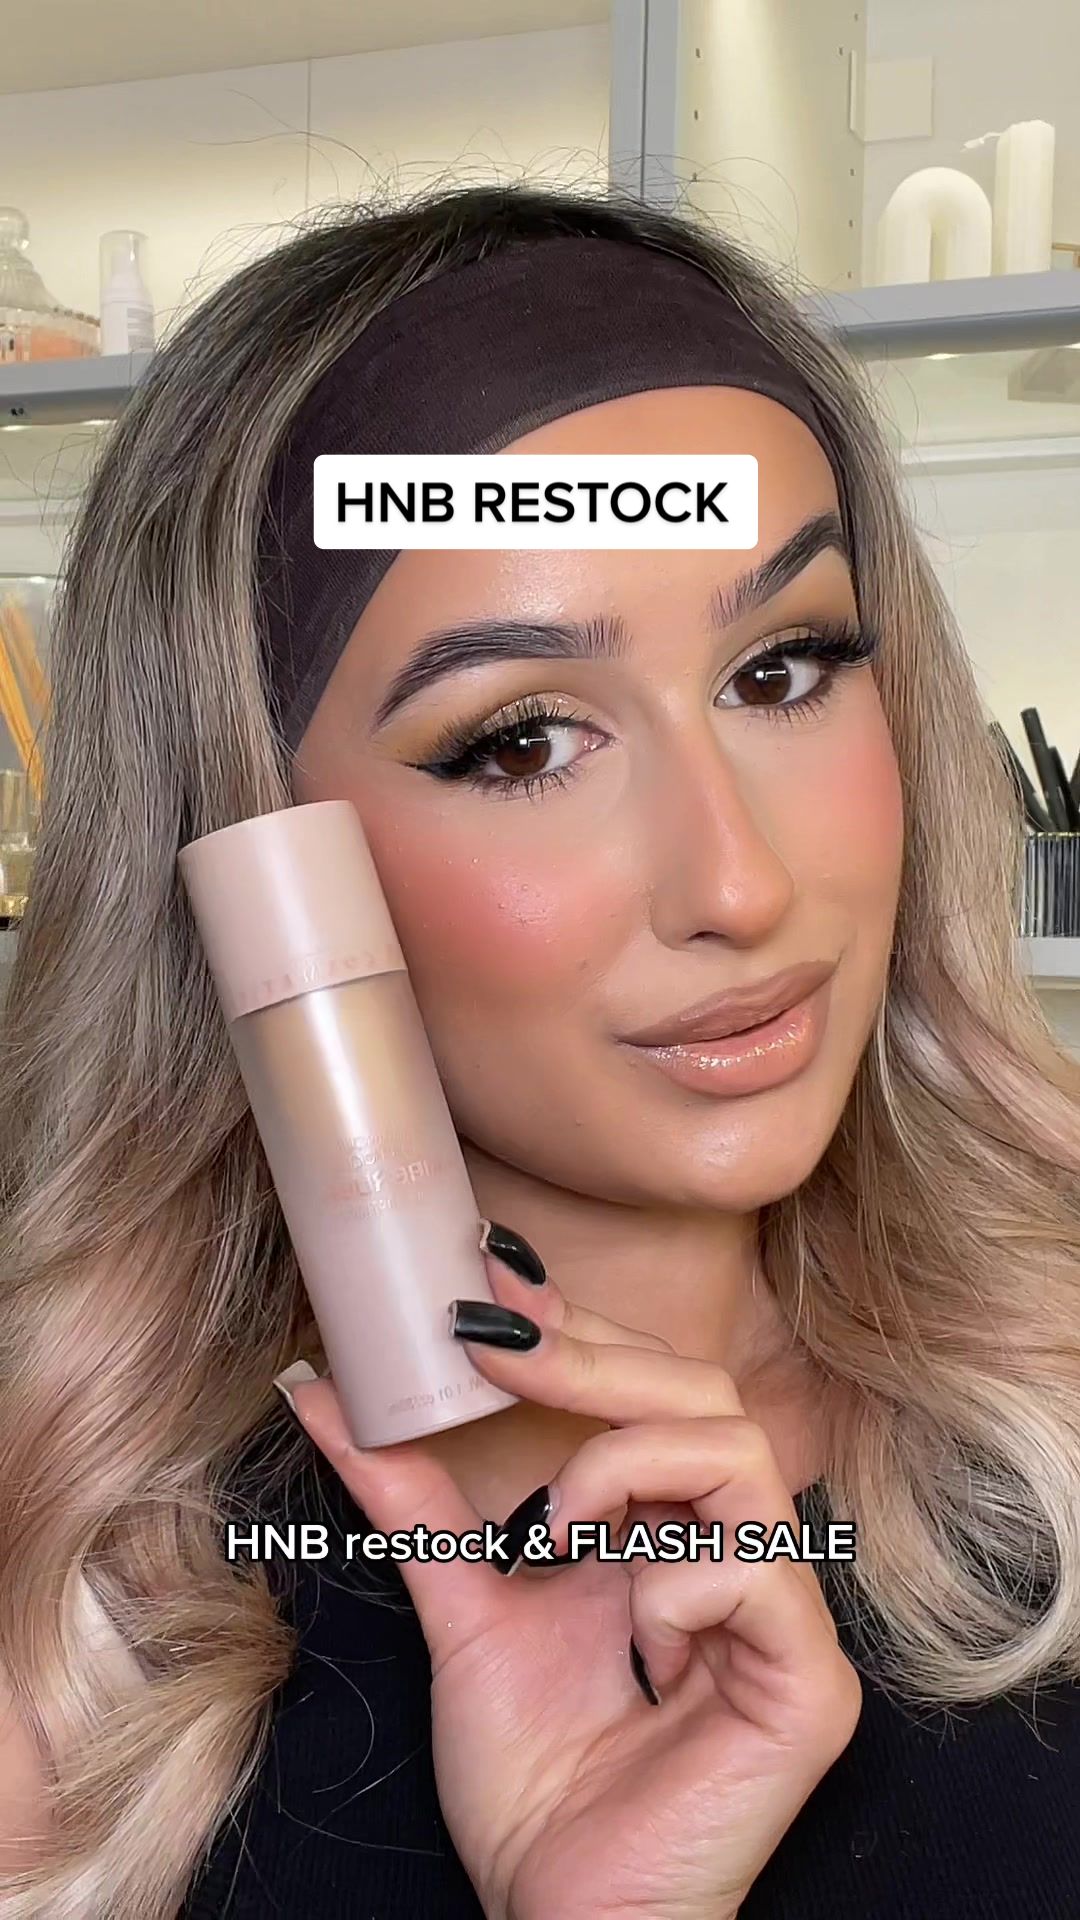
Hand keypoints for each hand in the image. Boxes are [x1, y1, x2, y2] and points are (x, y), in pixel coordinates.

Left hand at [285, 1239, 860, 1919]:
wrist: (558, 1914)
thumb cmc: (533, 1778)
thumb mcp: (463, 1609)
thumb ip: (411, 1504)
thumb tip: (322, 1392)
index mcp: (669, 1532)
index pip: (655, 1389)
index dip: (581, 1331)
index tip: (488, 1284)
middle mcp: (738, 1555)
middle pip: (705, 1392)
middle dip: (592, 1361)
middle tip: (497, 1348)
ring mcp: (781, 1617)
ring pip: (737, 1453)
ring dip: (622, 1471)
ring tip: (557, 1536)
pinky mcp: (809, 1684)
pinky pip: (751, 1570)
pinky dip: (669, 1590)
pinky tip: (636, 1653)